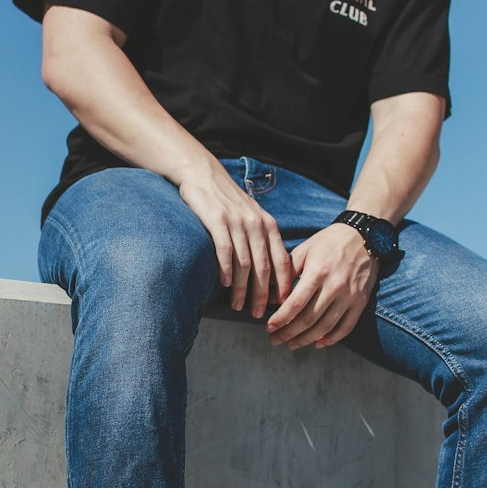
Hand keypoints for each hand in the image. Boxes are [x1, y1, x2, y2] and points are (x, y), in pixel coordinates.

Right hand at [178, 165, 293, 318]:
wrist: (203, 174)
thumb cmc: (227, 200)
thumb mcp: (252, 215)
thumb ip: (261, 238)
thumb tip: (267, 270)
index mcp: (268, 225)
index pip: (282, 260)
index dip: (283, 285)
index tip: (282, 304)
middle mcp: (256, 224)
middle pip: (264, 267)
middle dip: (263, 294)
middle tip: (259, 314)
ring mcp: (237, 222)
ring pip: (245, 264)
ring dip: (242, 288)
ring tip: (238, 305)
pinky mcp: (217, 220)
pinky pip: (225, 251)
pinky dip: (226, 271)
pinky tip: (225, 284)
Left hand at [265, 223, 378, 350]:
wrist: (364, 236)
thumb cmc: (329, 242)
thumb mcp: (304, 250)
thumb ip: (287, 273)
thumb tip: (270, 297)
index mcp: (318, 272)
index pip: (296, 303)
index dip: (281, 319)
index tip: (269, 327)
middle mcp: (335, 286)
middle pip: (308, 319)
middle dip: (288, 333)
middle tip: (275, 339)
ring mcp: (350, 296)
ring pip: (325, 327)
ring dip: (306, 340)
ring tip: (291, 344)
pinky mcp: (361, 302)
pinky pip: (346, 327)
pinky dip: (331, 339)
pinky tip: (317, 343)